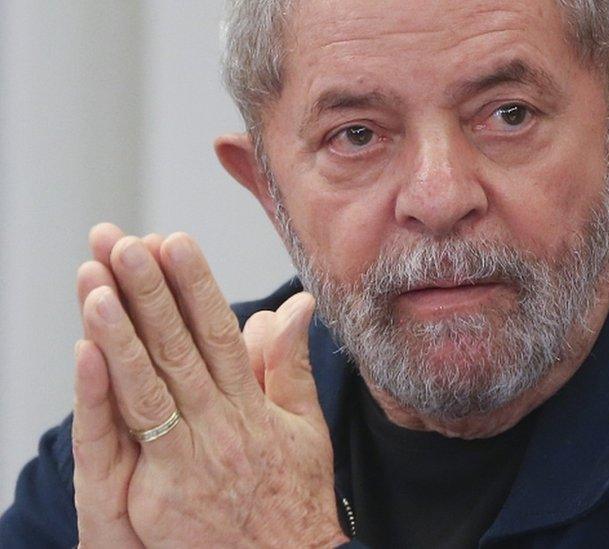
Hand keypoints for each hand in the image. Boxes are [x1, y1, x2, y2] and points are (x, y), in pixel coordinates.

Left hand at [72, 224, 346, 546]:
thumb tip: (291, 306)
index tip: (176, 241)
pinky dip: (110, 392)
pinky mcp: (163, 495)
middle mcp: (225, 425)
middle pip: (181, 347)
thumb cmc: (296, 500)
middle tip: (125, 242)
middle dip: (152, 290)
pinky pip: (133, 435)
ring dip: (123, 328)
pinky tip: (90, 353)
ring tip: (98, 280)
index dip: (197, 284)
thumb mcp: (305, 427)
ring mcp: (192, 459)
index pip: (221, 332)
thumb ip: (290, 364)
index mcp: (257, 406)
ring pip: (152, 383)